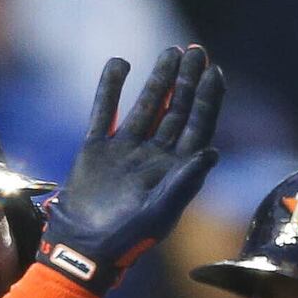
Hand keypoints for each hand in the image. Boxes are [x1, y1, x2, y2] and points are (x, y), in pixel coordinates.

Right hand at [37, 46, 224, 294]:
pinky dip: (112, 88)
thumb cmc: (126, 237)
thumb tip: (212, 151)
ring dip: (158, 80)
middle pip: (176, 110)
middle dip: (187, 81)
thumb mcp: (161, 213)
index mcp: (174, 170)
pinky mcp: (97, 147)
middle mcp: (153, 155)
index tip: (214, 71)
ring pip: (146, 106)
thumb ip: (185, 182)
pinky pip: (105, 111)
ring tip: (170, 53)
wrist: (82, 246)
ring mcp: (125, 149)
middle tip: (195, 50)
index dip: (207, 98)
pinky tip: (120, 63)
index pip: (197, 126)